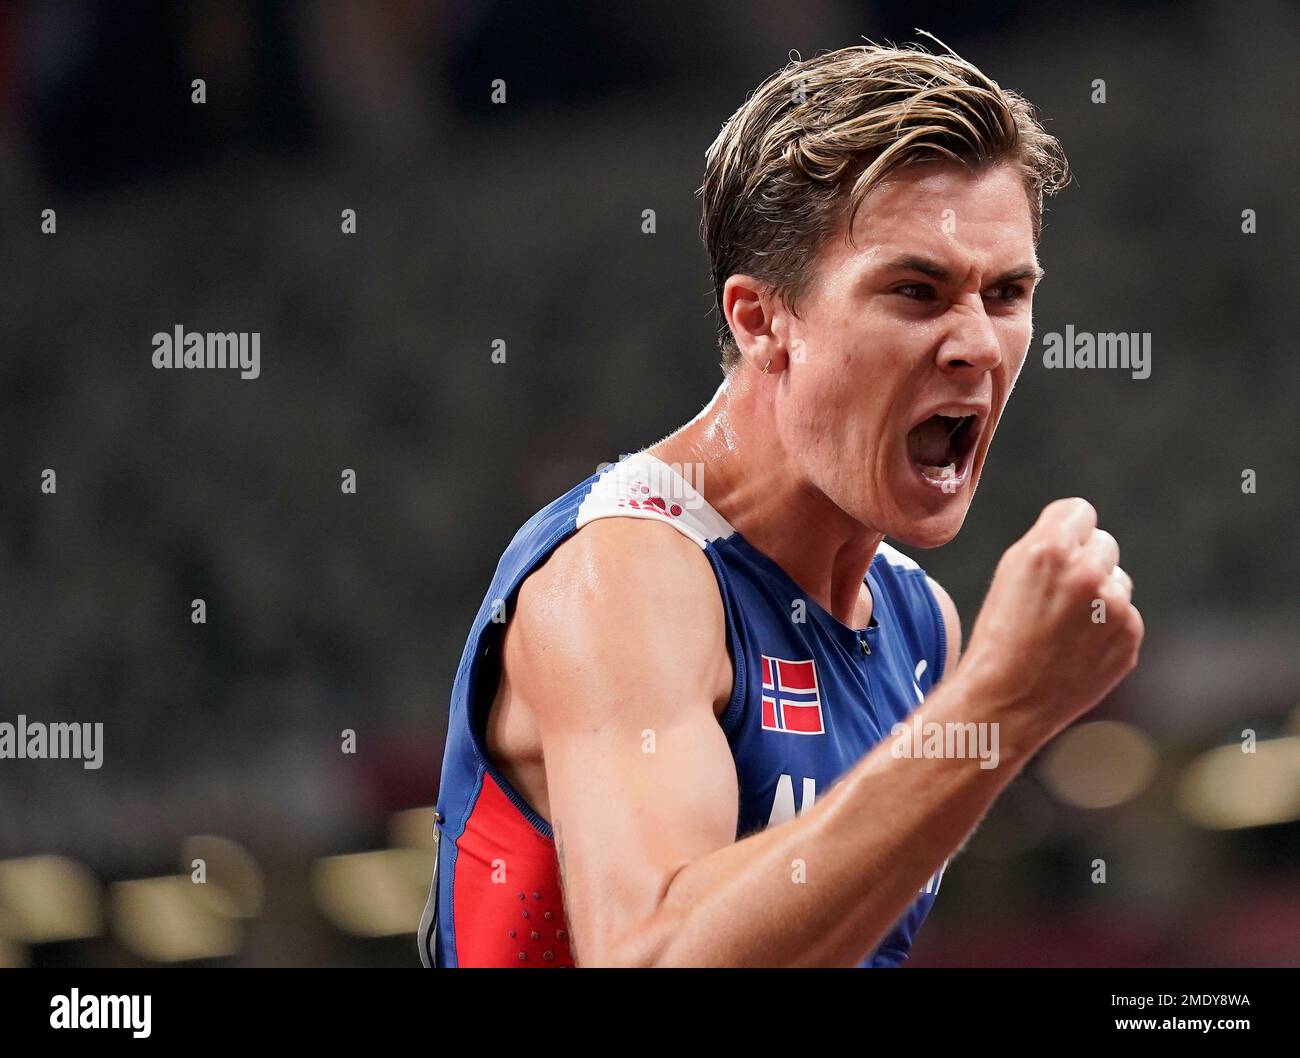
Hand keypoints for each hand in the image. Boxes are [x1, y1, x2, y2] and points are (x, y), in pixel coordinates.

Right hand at [959, 497, 1143, 743]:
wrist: (1007, 700)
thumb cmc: (1000, 635)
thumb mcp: (1010, 573)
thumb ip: (1050, 541)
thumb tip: (1087, 532)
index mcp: (1049, 548)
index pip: (1080, 511)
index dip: (1065, 531)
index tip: (1054, 553)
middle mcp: (1087, 572)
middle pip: (1104, 543)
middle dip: (1085, 561)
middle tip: (1056, 595)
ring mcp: (1114, 607)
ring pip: (1118, 580)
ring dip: (1100, 595)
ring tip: (1064, 626)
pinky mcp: (1130, 637)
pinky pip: (1125, 616)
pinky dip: (1107, 628)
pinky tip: (1077, 647)